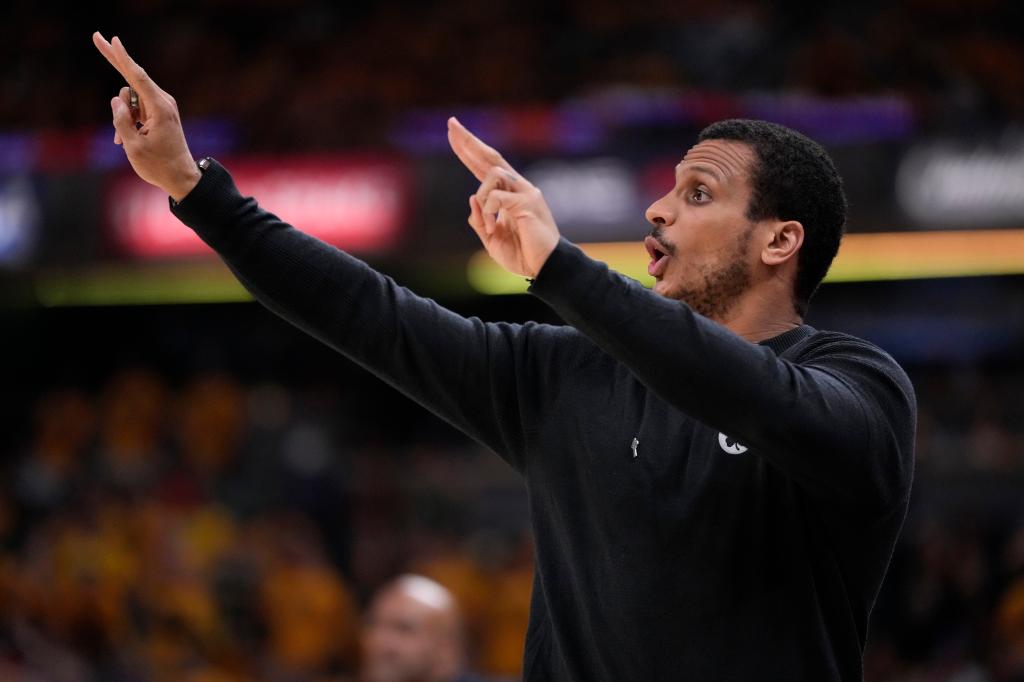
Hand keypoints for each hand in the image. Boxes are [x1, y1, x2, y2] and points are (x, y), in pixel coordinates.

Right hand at [92, 32, 200, 201]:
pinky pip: (135, 108)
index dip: (121, 57)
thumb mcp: (133, 146)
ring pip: (129, 98)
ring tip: (124, 139)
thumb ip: (121, 120)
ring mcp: (161, 107)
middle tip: (96, 36)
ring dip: (121, 115)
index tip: (112, 39)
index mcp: (159, 108)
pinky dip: (127, 120)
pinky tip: (124, 140)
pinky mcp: (159, 113)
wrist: (181, 178)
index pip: (136, 77)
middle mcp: (163, 102)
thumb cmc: (158, 166)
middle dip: (113, 61)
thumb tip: (116, 99)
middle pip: (132, 78)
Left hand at [447, 117, 559, 277]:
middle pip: (490, 157)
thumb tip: (471, 198)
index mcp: (508, 195)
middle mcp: (518, 187)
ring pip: (492, 175)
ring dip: (482, 200)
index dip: (469, 151)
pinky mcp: (529, 201)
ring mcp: (526, 192)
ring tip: (488, 226)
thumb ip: (479, 220)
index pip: (484, 167)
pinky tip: (493, 227)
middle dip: (469, 141)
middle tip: (451, 124)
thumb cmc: (521, 254)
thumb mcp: (491, 239)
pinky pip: (496, 197)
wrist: (545, 268)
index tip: (453, 134)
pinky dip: (488, 213)